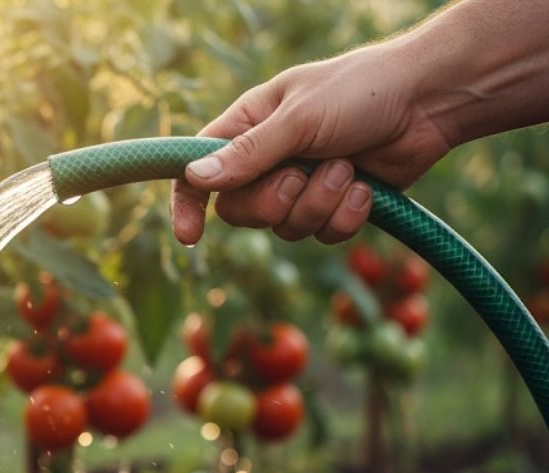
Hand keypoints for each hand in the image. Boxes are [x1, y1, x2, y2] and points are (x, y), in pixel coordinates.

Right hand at [169, 43, 453, 244]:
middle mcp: (268, 160)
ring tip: (347, 168)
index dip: (188, 203)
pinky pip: (322, 235)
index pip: (197, 172)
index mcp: (247, 128)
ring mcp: (302, 185)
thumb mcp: (299, 119)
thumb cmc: (360, 91)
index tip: (191, 235)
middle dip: (276, 202)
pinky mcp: (334, 205)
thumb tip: (195, 179)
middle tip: (302, 175)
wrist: (429, 102)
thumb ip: (249, 153)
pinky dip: (345, 216)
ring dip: (320, 204)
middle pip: (242, 212)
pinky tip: (366, 188)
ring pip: (285, 228)